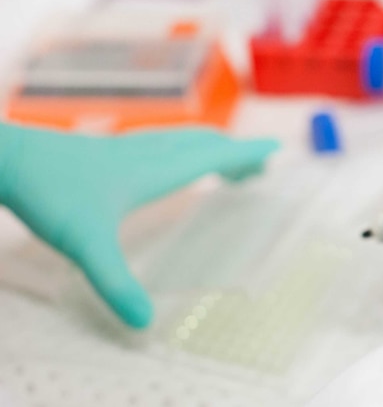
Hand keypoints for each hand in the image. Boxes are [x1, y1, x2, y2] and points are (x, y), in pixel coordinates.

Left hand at [0, 125, 278, 327]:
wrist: (8, 157)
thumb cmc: (49, 194)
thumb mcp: (85, 244)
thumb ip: (115, 282)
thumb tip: (143, 323)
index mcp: (154, 170)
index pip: (211, 157)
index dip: (245, 153)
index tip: (275, 148)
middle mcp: (146, 153)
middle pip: (202, 145)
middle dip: (234, 152)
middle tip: (258, 164)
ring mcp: (126, 148)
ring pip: (180, 141)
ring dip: (209, 148)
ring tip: (223, 160)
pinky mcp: (108, 150)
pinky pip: (160, 144)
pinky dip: (181, 149)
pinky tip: (167, 162)